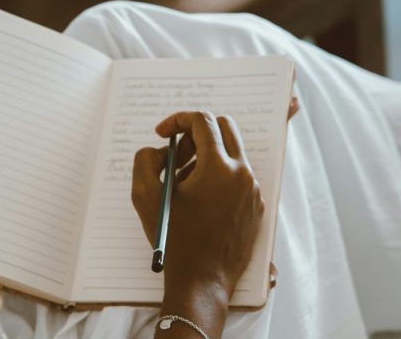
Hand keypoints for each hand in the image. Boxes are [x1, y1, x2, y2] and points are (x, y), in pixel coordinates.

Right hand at [132, 112, 263, 337]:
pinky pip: (237, 176)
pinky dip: (217, 175)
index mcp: (219, 167)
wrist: (202, 281)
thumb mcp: (145, 196)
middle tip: (176, 152)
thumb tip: (160, 150)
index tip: (162, 133)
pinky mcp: (255, 206)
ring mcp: (252, 190)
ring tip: (182, 181)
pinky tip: (198, 198)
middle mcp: (242, 173)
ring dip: (205, 155)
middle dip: (196, 132)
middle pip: (223, 128)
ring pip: (231, 152)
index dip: (177, 120)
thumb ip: (146, 159)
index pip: (202, 121)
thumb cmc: (174, 240)